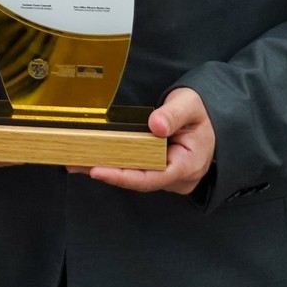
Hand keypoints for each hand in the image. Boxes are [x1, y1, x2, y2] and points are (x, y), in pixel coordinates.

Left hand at [79, 86, 213, 193]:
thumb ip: (173, 114)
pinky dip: (116, 166)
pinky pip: (136, 171)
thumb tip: (155, 125)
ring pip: (135, 178)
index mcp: (188, 164)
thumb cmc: (201, 112)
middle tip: (77, 165)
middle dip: (108, 174)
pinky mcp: (159, 171)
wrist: (209, 118)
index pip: (153, 177)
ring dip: (108, 170)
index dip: (124, 176)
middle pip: (139, 180)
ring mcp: (168, 177)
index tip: (99, 170)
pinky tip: (94, 160)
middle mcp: (178, 178)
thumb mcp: (189, 105)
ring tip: (77, 163)